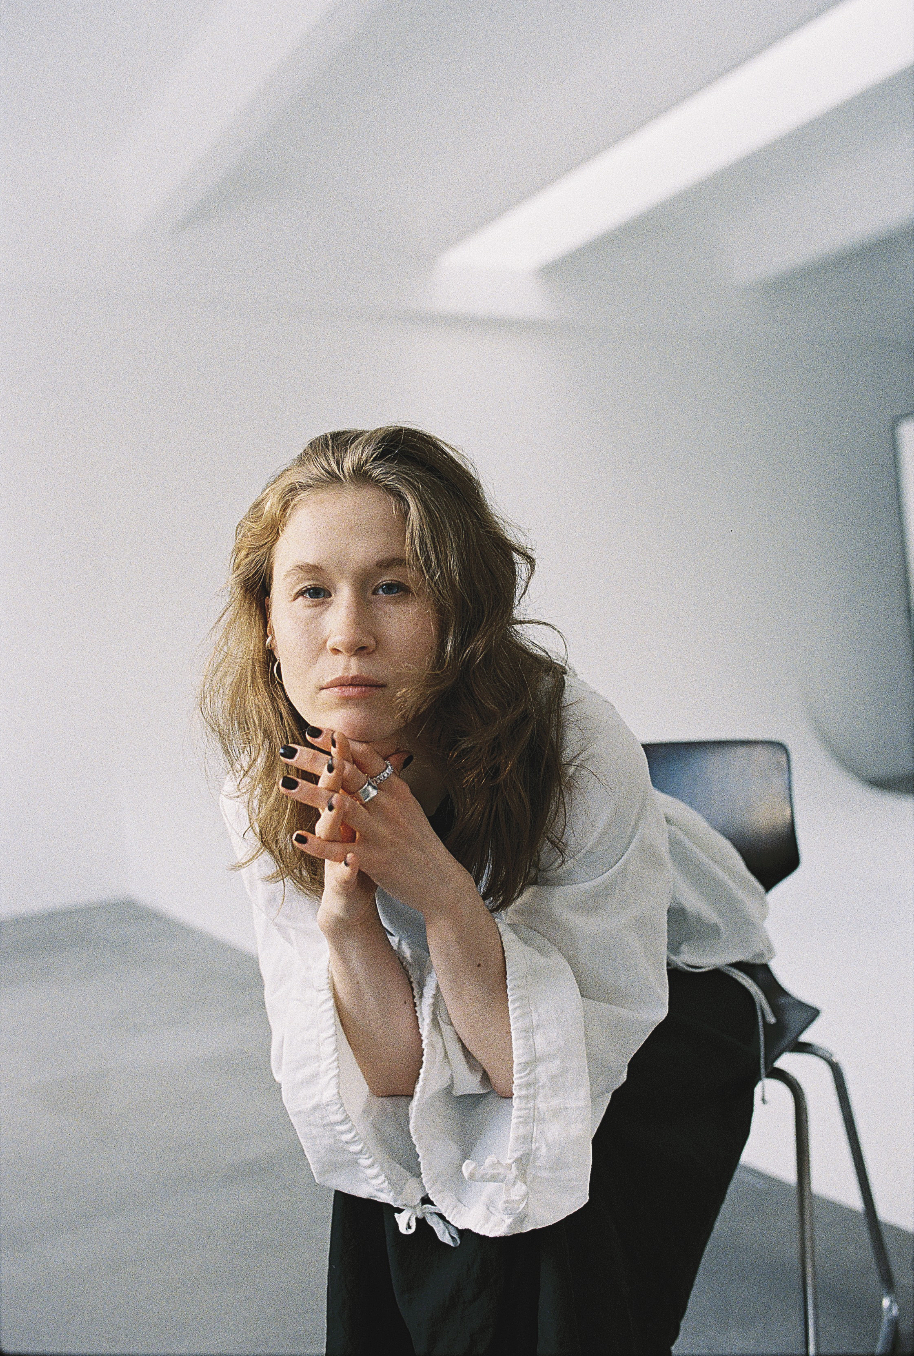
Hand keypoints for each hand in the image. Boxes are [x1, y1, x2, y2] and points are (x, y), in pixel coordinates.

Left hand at [279, 731, 468, 917]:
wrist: (440, 880)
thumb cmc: (419, 841)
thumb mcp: (407, 805)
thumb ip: (389, 781)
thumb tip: (378, 754)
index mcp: (395, 789)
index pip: (365, 757)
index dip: (338, 743)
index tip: (312, 731)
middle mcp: (388, 805)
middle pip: (347, 774)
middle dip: (315, 761)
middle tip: (286, 751)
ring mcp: (381, 831)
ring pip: (340, 806)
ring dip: (309, 794)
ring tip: (284, 784)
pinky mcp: (375, 858)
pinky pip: (340, 850)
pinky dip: (318, 844)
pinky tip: (296, 837)